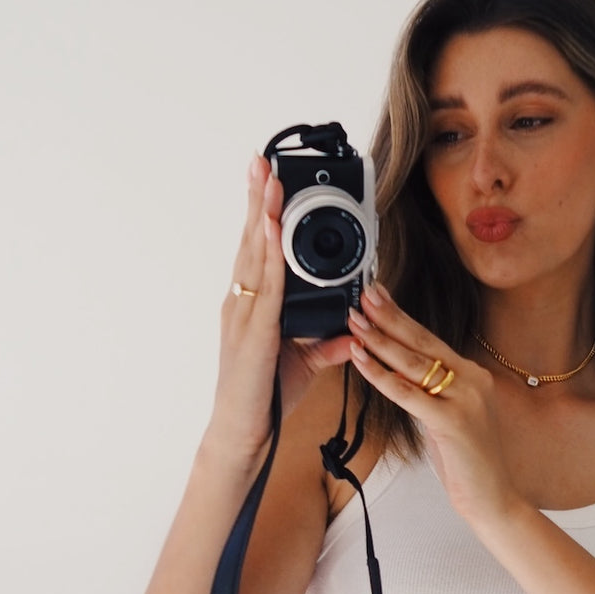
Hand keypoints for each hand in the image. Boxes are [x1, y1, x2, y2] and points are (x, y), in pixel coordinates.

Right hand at [206, 156, 354, 462]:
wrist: (246, 433)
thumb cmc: (267, 398)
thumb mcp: (307, 363)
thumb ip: (326, 343)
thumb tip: (351, 331)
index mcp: (254, 306)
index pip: (260, 251)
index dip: (264, 214)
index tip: (270, 181)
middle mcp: (244, 302)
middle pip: (252, 241)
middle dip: (258, 198)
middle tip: (262, 160)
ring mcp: (244, 313)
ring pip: (255, 254)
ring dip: (262, 213)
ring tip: (267, 177)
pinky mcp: (253, 331)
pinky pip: (265, 285)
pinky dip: (269, 254)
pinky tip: (273, 228)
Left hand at [347, 284, 523, 526]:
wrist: (492, 497)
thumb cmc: (466, 461)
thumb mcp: (449, 416)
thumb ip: (432, 392)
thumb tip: (398, 371)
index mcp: (473, 375)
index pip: (430, 340)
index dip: (401, 317)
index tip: (379, 297)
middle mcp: (473, 380)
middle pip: (423, 342)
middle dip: (389, 316)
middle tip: (363, 294)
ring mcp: (466, 399)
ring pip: (414, 363)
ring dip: (380, 340)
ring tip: (355, 321)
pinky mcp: (453, 422)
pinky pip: (409, 394)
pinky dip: (381, 375)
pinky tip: (360, 360)